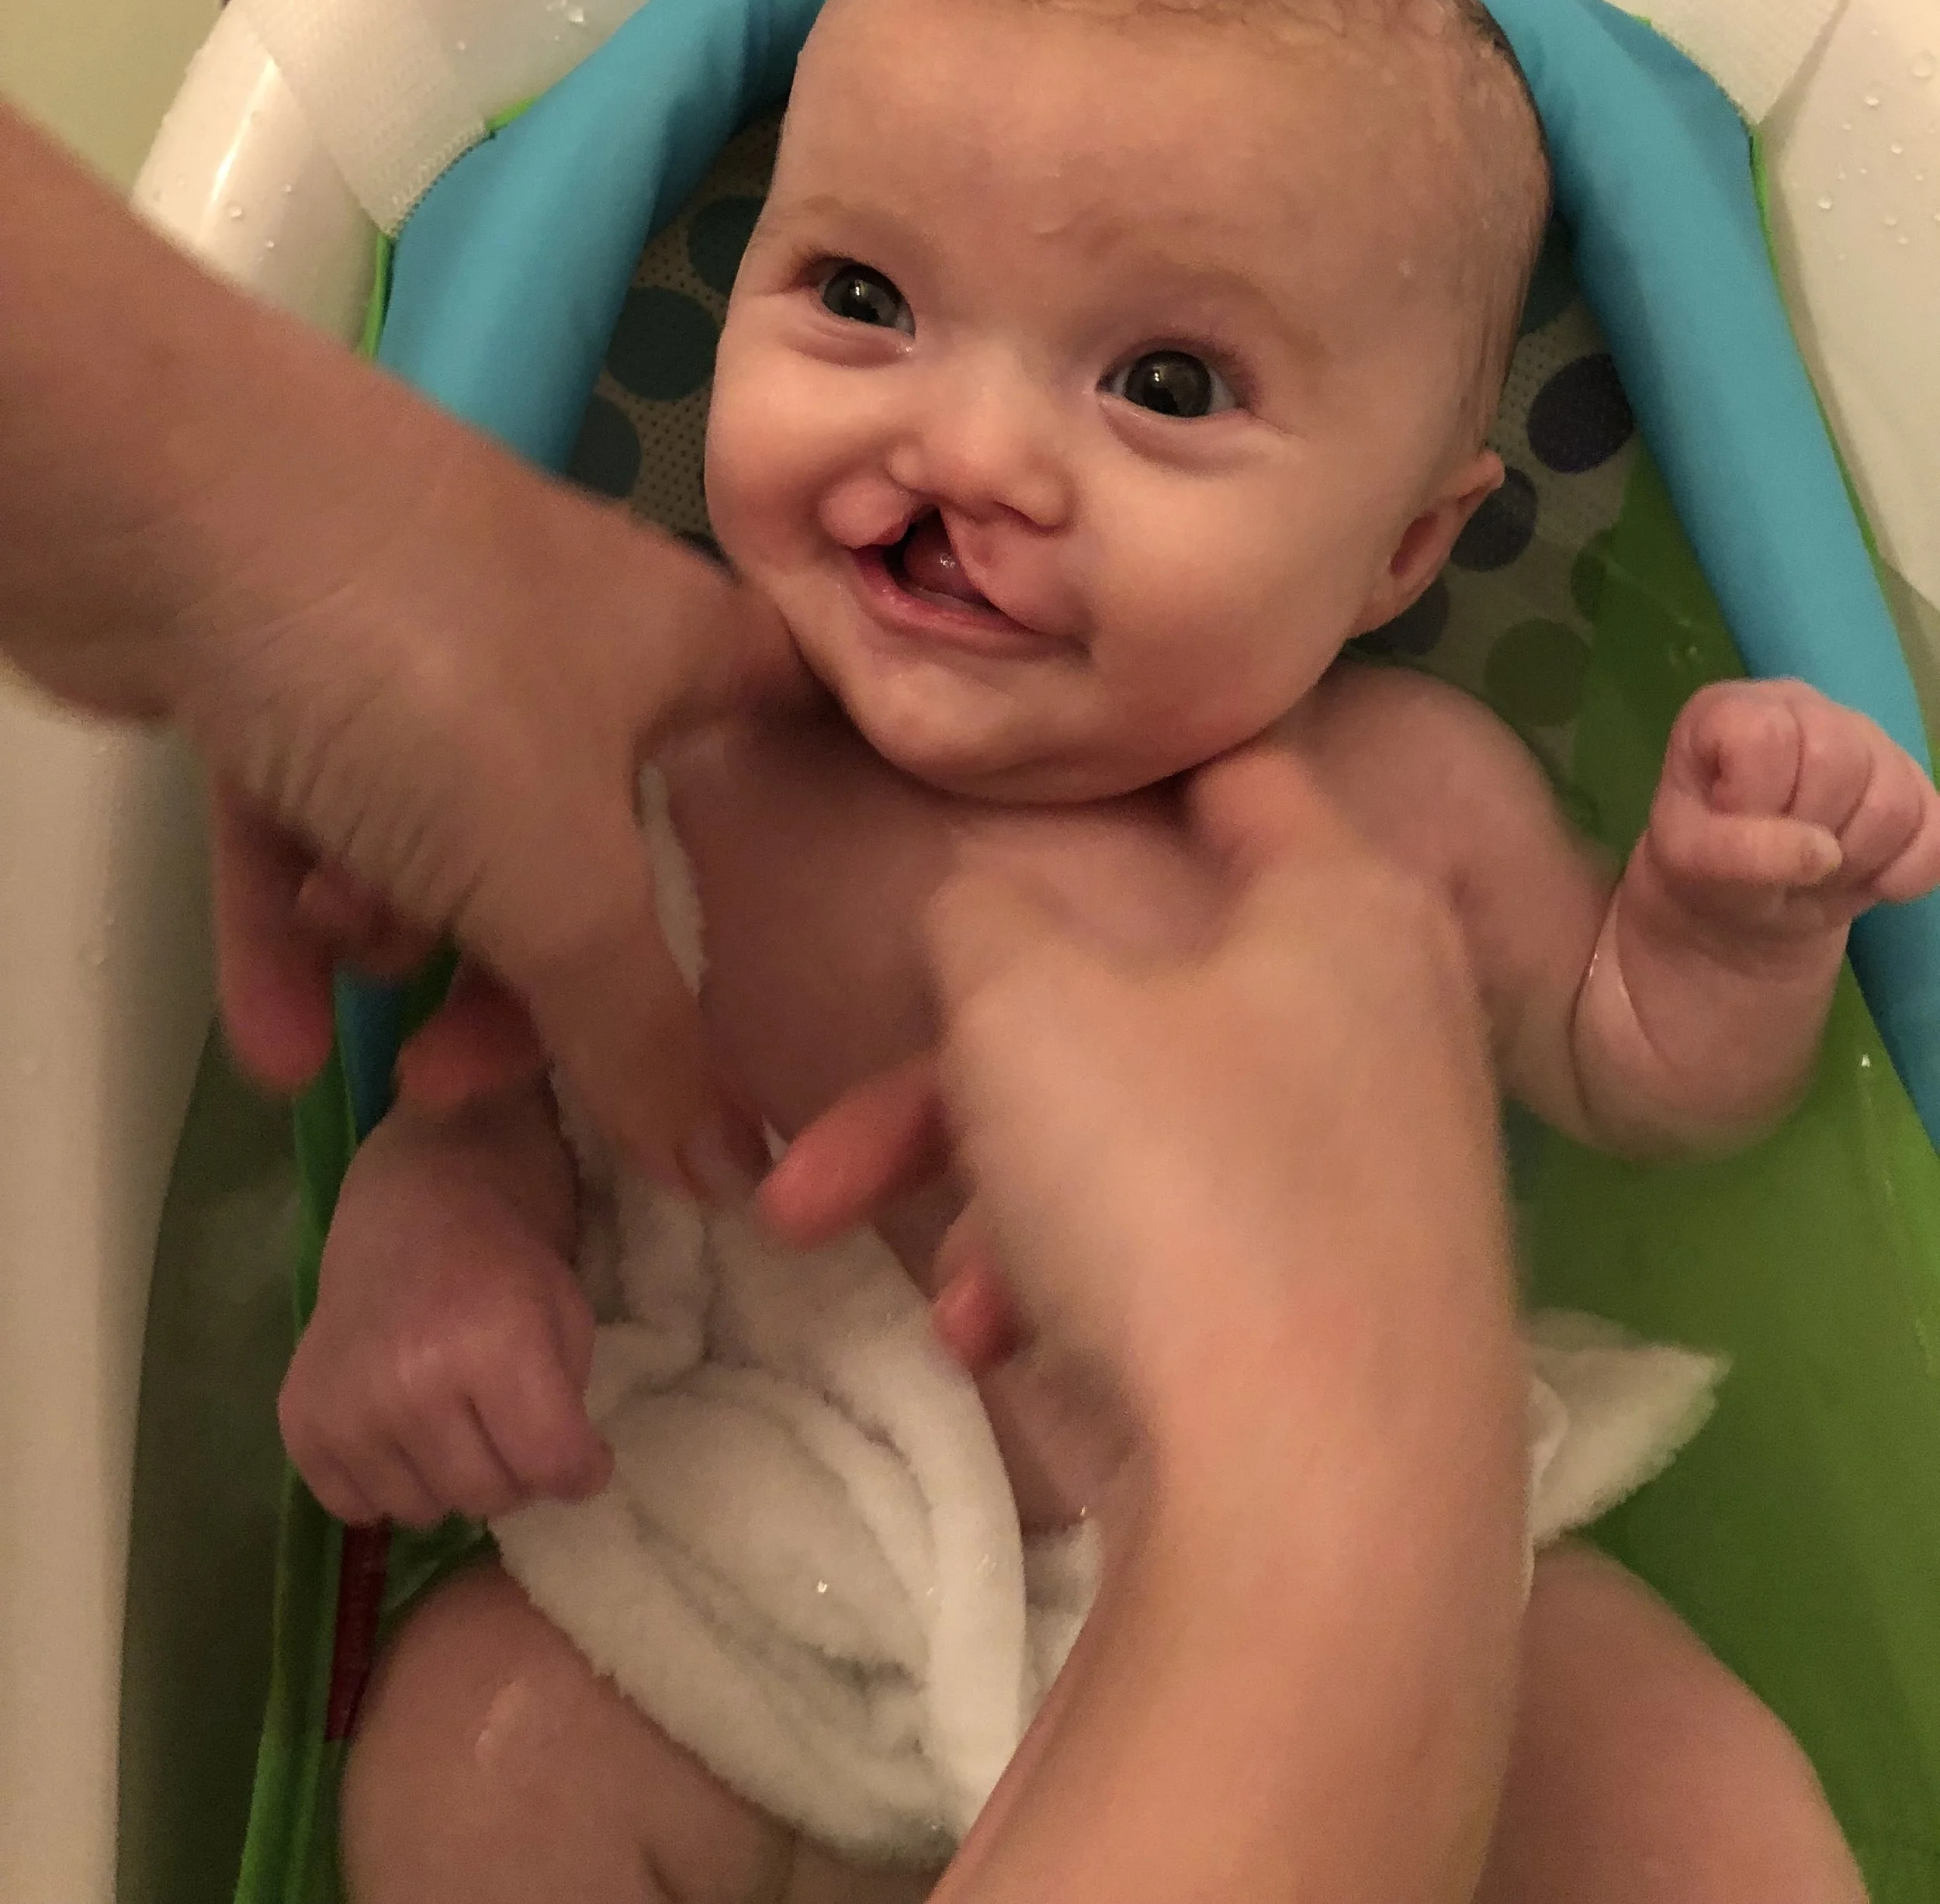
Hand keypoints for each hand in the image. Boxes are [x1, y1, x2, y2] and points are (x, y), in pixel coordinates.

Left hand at [0, 100, 802, 1187]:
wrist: (155, 499)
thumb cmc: (423, 671)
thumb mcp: (557, 879)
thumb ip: (638, 1035)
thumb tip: (735, 1171)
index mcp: (679, 646)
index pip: (790, 730)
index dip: (804, 837)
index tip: (802, 956)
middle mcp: (563, 639)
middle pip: (590, 841)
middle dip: (529, 975)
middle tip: (462, 1073)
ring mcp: (415, 648)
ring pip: (439, 840)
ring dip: (391, 931)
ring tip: (331, 939)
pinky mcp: (281, 672)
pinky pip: (312, 824)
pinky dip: (292, 923)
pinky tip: (270, 1039)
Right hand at [278, 1110, 610, 1529]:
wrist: (414, 1207)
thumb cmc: (505, 1260)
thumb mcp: (567, 1310)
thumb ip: (569, 1400)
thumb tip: (559, 1483)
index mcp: (495, 1344)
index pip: (551, 1466)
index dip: (579, 1472)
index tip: (580, 1460)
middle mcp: (414, 1383)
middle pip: (487, 1497)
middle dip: (514, 1474)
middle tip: (510, 1432)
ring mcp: (348, 1406)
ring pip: (422, 1511)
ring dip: (448, 1482)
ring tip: (453, 1425)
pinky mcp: (300, 1421)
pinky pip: (353, 1507)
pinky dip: (383, 1485)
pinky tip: (399, 1434)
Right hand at [771, 743, 1526, 1903]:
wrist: (1320, 1515)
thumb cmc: (1173, 1188)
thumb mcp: (1025, 1003)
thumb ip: (983, 915)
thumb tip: (990, 908)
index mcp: (1348, 907)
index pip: (1235, 775)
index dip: (1120, 767)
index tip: (1016, 783)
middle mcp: (1386, 1024)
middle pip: (1133, 994)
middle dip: (945, 1079)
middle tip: (814, 1158)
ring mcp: (1373, 1178)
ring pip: (1132, 1131)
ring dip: (985, 1194)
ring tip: (891, 1284)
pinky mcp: (1343, 1311)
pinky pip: (1180, 1244)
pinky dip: (1071, 1274)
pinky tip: (987, 1342)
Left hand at [1643, 680, 1939, 946]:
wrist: (1750, 907)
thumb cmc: (1705, 868)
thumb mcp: (1689, 861)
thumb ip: (1736, 852)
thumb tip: (1821, 852)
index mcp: (1734, 711)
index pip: (1766, 736)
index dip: (1757, 798)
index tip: (1736, 826)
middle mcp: (1805, 709)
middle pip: (1838, 760)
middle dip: (1809, 831)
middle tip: (1781, 860)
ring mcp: (1867, 741)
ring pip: (1894, 798)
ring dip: (1854, 859)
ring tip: (1817, 872)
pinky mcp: (1914, 785)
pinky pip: (1936, 828)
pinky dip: (1906, 871)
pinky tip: (1869, 880)